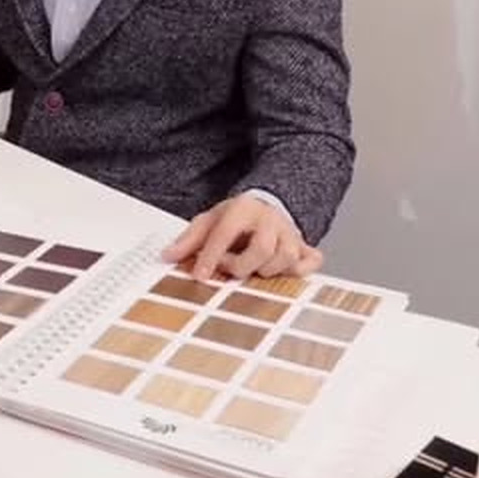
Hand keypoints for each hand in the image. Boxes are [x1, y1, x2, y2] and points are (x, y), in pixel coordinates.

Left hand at [163, 194, 322, 282]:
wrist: (270, 202)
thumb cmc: (238, 216)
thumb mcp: (211, 219)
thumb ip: (190, 239)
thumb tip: (167, 256)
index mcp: (244, 208)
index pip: (226, 233)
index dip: (211, 255)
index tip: (201, 275)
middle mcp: (270, 220)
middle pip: (261, 249)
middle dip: (242, 266)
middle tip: (231, 267)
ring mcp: (291, 234)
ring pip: (285, 259)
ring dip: (266, 271)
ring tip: (254, 269)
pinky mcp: (305, 247)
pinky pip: (311, 261)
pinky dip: (300, 271)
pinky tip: (285, 272)